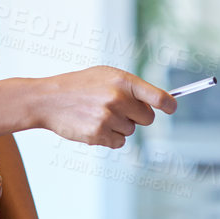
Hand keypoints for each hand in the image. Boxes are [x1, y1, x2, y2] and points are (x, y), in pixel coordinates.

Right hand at [34, 66, 175, 147]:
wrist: (48, 99)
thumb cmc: (79, 86)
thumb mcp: (105, 76)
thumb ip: (130, 87)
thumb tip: (156, 102)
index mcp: (122, 81)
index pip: (157, 97)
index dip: (168, 105)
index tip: (170, 108)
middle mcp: (118, 98)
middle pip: (147, 118)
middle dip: (138, 117)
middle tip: (120, 110)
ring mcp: (108, 117)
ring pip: (131, 131)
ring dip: (119, 126)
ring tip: (99, 115)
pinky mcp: (99, 134)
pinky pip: (118, 142)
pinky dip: (110, 138)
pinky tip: (95, 125)